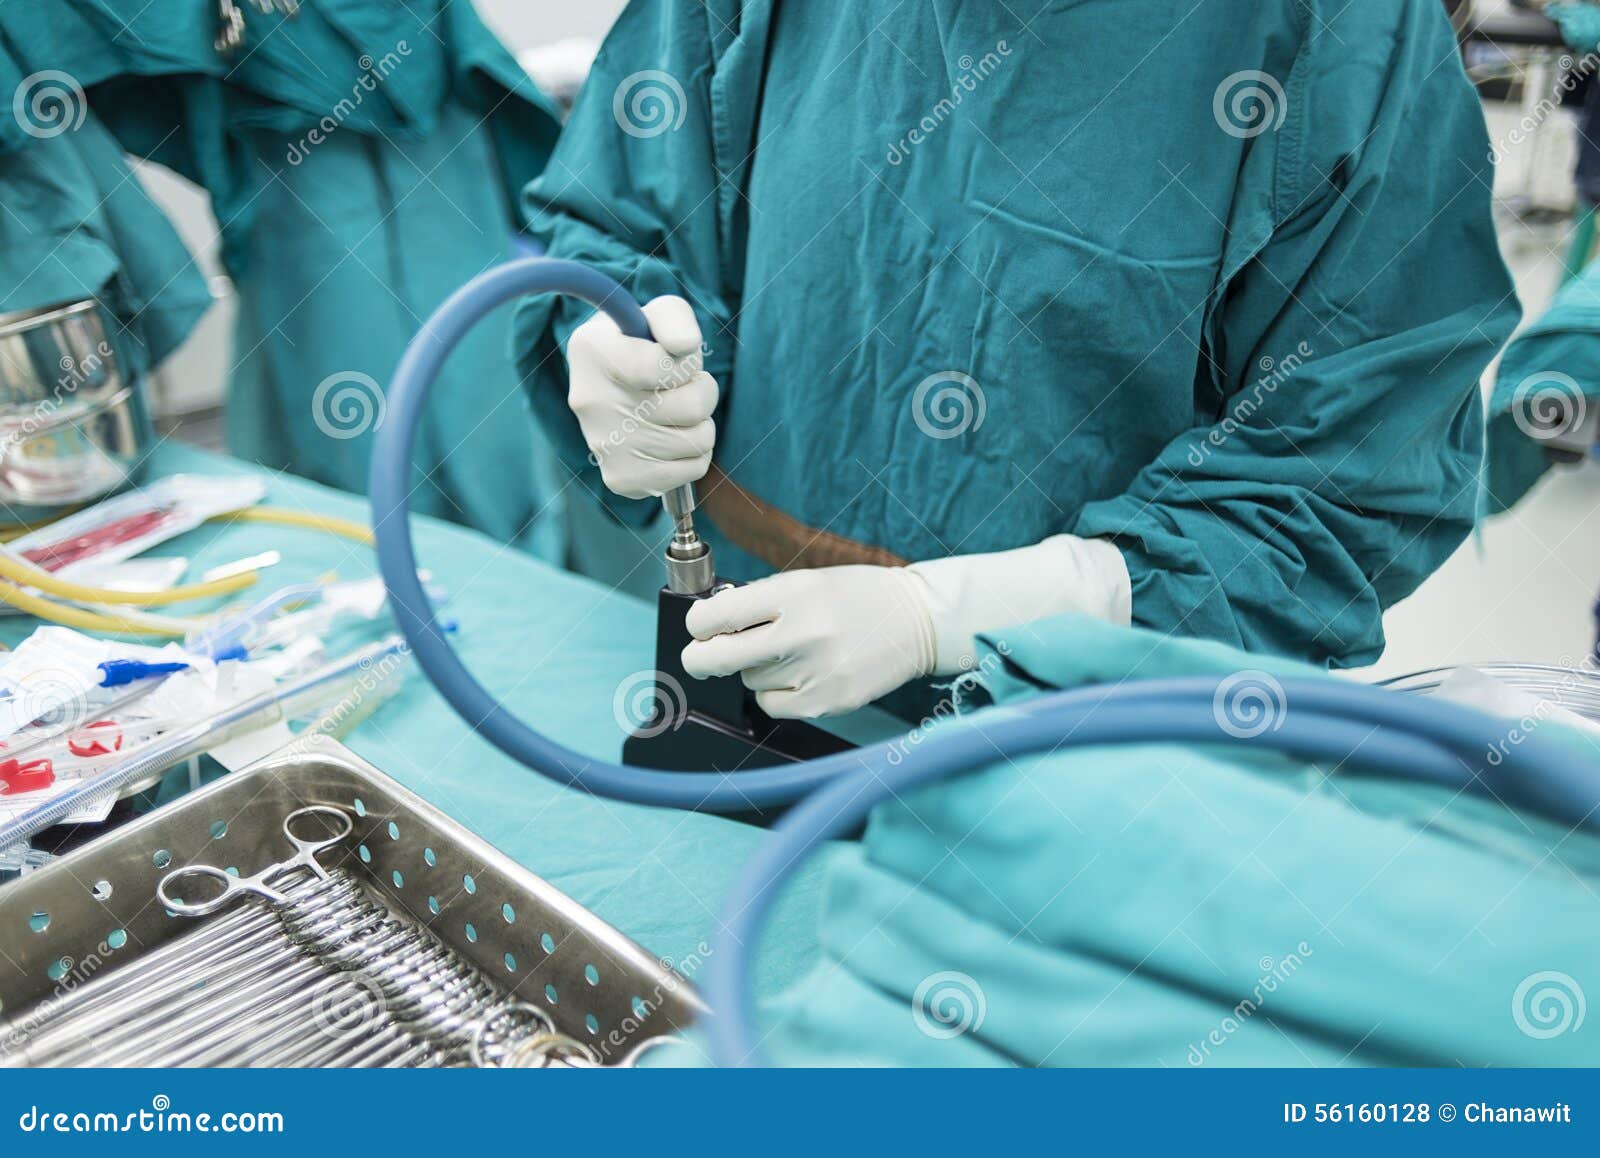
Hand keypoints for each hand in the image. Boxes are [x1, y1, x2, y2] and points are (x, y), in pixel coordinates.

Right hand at [566, 295, 718, 498]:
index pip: (666, 366)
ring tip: (677, 412)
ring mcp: (603, 445)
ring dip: (700, 424)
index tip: (676, 356)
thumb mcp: (656, 315)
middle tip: (681, 387)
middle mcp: (591, 401)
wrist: (614, 387)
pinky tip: (672, 438)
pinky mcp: (620, 478)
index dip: (687, 363)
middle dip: (701, 392)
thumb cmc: (644, 346)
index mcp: (593, 350)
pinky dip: (694, 455)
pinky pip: (690, 472)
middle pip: (691, 408)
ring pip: (695, 441)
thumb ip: (675, 318)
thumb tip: (684, 346)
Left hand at [680, 536, 1132, 719]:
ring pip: (750, 682)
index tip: (696, 628)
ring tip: (792, 654)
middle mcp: (802, 632)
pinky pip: (774, 705)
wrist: (919, 621)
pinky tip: (801, 676)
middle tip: (697, 659)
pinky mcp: (827, 701)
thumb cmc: (859, 597)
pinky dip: (777, 694)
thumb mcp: (809, 581)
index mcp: (794, 593)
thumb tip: (710, 623)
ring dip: (756, 672)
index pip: (719, 614)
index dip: (698, 624)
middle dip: (699, 659)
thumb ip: (761, 600)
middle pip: (720, 658)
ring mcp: (816, 671)